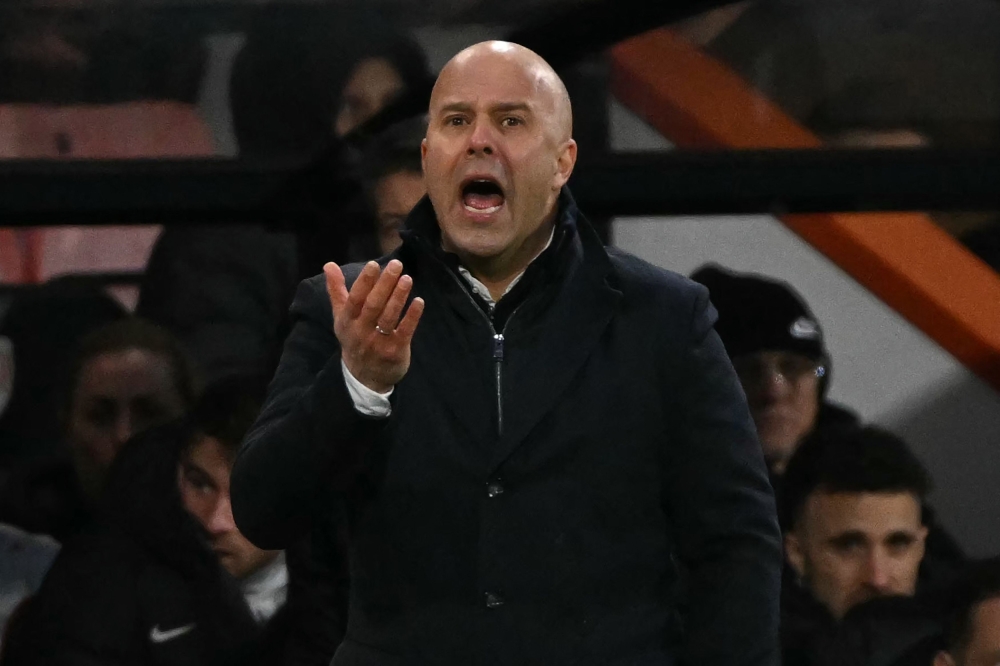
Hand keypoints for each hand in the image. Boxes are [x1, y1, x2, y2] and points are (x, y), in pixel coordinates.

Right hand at [325, 260, 424, 392]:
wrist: (364, 377)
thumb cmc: (354, 338)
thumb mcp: (342, 317)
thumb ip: (336, 290)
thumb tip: (329, 264)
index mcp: (347, 321)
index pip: (355, 299)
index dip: (364, 282)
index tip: (374, 264)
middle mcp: (361, 332)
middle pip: (373, 305)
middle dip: (385, 284)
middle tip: (396, 265)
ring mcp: (378, 342)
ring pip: (389, 317)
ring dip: (399, 297)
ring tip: (407, 279)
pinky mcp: (395, 351)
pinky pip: (404, 331)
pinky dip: (412, 316)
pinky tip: (419, 301)